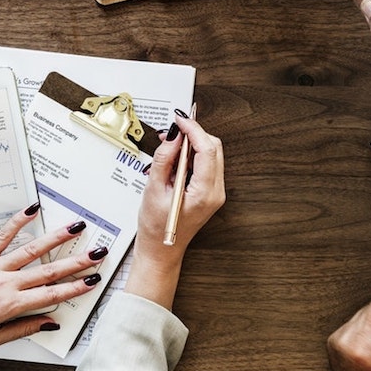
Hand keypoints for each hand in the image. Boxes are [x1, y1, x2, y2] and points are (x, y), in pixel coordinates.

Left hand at [0, 205, 106, 348]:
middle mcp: (4, 284)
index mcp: (8, 306)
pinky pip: (2, 236)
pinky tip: (33, 210)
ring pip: (31, 250)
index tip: (90, 281)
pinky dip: (18, 221)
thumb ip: (22, 329)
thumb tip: (48, 323)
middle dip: (76, 262)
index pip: (50, 295)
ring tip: (75, 228)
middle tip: (96, 253)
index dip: (74, 288)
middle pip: (48, 271)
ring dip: (56, 238)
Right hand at [124, 114, 224, 308]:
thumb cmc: (155, 229)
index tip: (180, 119)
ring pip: (211, 154)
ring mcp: (216, 192)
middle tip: (173, 131)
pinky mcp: (211, 191)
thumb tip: (173, 136)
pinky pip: (206, 164)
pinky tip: (176, 159)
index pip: (207, 149)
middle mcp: (216, 192)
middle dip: (194, 134)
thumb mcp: (154, 191)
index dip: (193, 130)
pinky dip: (193, 155)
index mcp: (204, 193)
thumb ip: (164, 160)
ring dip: (192, 144)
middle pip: (213, 148)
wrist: (161, 251)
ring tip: (170, 147)